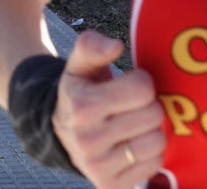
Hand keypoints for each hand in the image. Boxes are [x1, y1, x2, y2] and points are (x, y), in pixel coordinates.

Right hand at [52, 30, 164, 186]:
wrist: (61, 132)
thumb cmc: (78, 92)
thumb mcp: (78, 64)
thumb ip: (92, 45)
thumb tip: (116, 45)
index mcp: (81, 105)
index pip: (141, 89)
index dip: (141, 81)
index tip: (129, 83)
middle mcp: (88, 139)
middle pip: (152, 115)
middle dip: (148, 105)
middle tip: (132, 105)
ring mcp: (99, 166)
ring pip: (157, 142)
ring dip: (151, 129)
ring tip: (135, 124)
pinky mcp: (111, 185)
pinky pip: (155, 165)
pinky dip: (150, 152)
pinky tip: (133, 143)